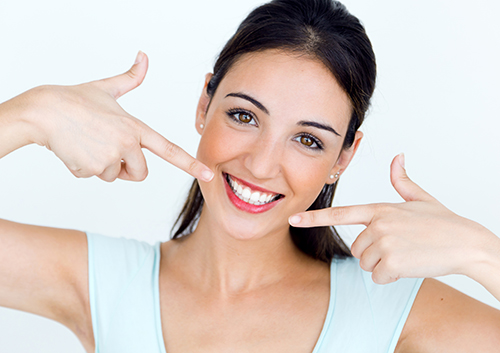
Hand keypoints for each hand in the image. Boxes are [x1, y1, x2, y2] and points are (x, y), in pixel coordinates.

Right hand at [25, 51, 213, 182]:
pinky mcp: (91, 170)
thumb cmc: (74, 100)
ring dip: (103, 166)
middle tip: (110, 150)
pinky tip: (77, 149)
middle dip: (128, 169)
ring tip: (88, 143)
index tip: (208, 173)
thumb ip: (130, 78)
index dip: (190, 163)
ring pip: (114, 175)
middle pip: (140, 174)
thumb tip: (144, 56)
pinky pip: (94, 176)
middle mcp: (126, 144)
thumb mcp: (107, 88)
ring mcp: (109, 158)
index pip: (168, 149)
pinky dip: (85, 167)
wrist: (43, 112)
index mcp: (135, 127)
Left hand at [289, 154, 493, 283]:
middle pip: (356, 248)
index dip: (314, 217)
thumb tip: (397, 156)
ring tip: (406, 253)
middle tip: (399, 246)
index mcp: (380, 208)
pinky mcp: (392, 262)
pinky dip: (392, 276)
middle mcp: (378, 224)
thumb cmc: (443, 222)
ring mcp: (384, 242)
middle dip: (373, 252)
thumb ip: (402, 180)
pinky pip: (378, 277)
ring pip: (366, 263)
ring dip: (382, 264)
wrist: (467, 243)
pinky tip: (409, 265)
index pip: (340, 213)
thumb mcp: (420, 198)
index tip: (293, 219)